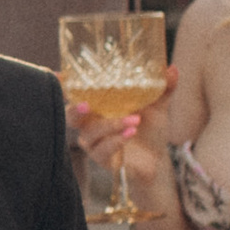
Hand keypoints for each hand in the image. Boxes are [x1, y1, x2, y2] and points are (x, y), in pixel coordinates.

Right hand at [68, 63, 176, 210]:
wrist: (157, 160)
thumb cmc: (149, 129)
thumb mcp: (157, 106)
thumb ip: (163, 88)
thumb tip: (171, 69)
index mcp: (98, 106)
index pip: (75, 94)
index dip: (63, 86)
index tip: (57, 74)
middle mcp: (90, 124)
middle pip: (70, 116)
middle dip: (75, 109)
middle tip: (86, 105)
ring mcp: (94, 143)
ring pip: (89, 133)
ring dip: (110, 125)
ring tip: (134, 120)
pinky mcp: (102, 159)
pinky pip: (102, 150)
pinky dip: (116, 140)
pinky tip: (131, 133)